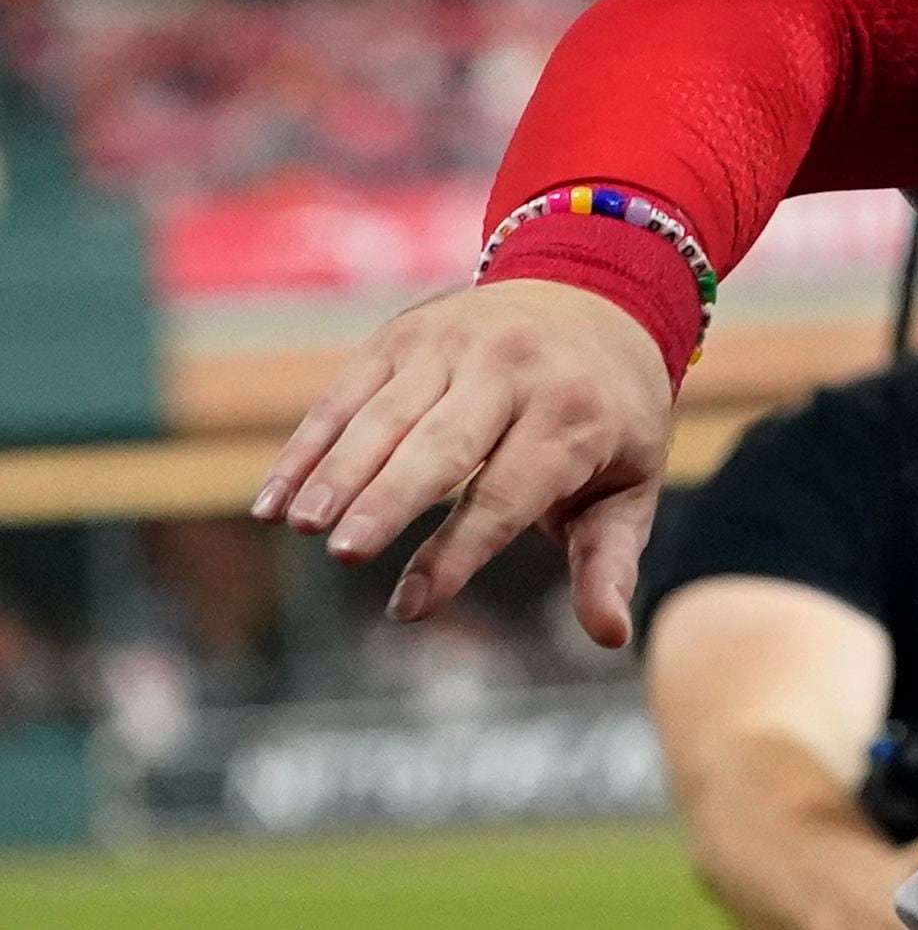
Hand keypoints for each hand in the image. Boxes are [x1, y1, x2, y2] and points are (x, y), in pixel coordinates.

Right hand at [252, 279, 676, 645]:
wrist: (596, 294)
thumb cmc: (607, 412)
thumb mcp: (630, 479)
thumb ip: (611, 559)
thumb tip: (610, 636)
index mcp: (573, 416)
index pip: (508, 493)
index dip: (459, 551)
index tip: (411, 607)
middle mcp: (513, 372)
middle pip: (442, 444)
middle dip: (391, 498)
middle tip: (346, 554)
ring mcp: (454, 346)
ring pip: (386, 416)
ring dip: (337, 472)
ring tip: (299, 525)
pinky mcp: (406, 335)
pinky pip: (348, 393)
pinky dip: (307, 445)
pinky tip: (273, 497)